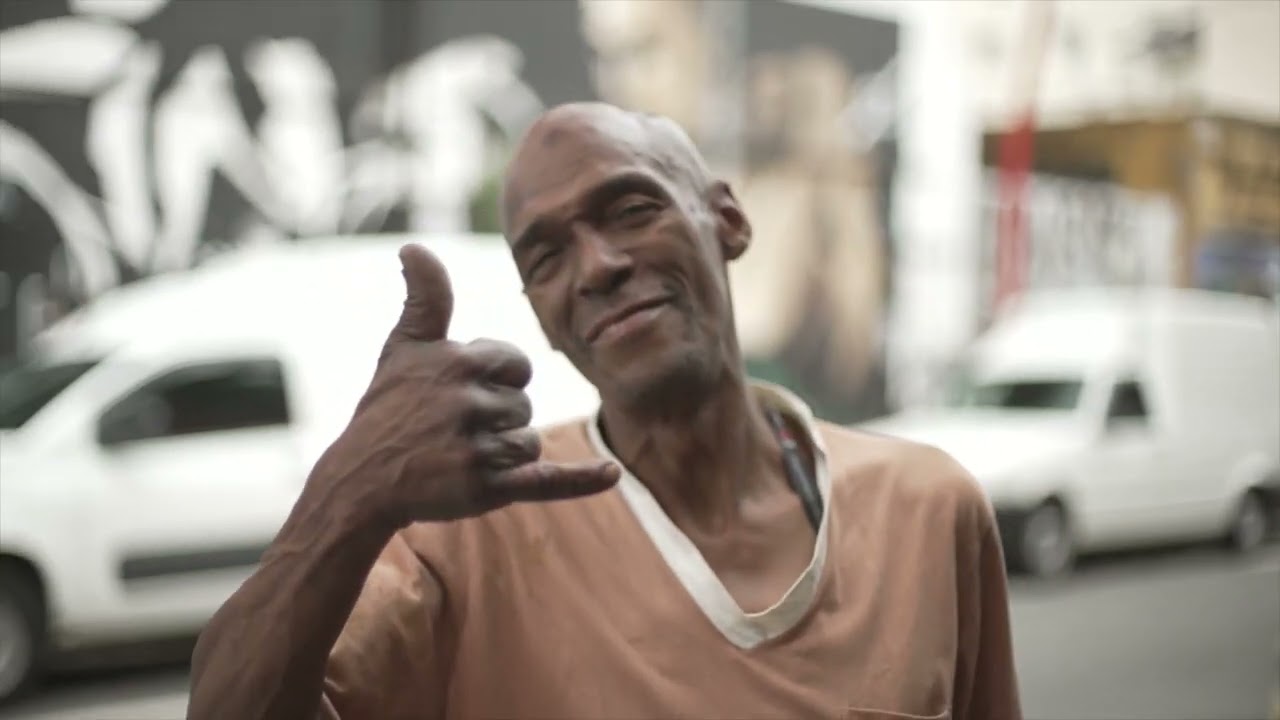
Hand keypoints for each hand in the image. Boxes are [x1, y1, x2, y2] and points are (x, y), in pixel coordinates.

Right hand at [312, 244, 619, 531]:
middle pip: (524, 407)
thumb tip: (414, 245)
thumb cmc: (389, 408)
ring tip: (459, 457)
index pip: (518, 366)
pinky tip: (611, 474)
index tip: (462, 394)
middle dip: (497, 419)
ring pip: (529, 443)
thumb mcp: (404, 347)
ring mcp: (476, 448)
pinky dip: (580, 480)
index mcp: (459, 361)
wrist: (362, 479)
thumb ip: (426, 298)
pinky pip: (545, 481)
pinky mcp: (486, 490)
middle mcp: (467, 402)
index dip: (497, 380)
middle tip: (452, 431)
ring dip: (504, 453)